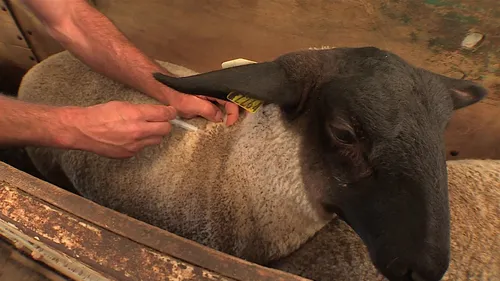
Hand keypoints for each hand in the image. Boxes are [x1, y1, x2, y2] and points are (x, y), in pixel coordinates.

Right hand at [61, 101, 176, 157]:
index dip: (171, 112)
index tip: (172, 112)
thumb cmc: (100, 115)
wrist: (84, 130)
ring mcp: (135, 145)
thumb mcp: (124, 105)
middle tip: (161, 120)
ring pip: (156, 140)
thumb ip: (142, 110)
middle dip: (165, 124)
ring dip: (154, 134)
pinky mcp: (130, 153)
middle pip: (166, 129)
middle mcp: (138, 131)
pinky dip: (141, 142)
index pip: (165, 114)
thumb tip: (156, 112)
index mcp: (137, 115)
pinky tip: (130, 137)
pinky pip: (143, 147)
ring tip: (144, 129)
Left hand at [167, 92, 240, 125]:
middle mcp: (216, 91)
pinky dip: (222, 114)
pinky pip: (220, 106)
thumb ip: (207, 110)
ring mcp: (213, 96)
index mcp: (214, 90)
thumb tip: (220, 118)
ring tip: (227, 123)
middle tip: (231, 124)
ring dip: (229, 113)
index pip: (231, 100)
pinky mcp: (210, 100)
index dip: (233, 113)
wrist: (169, 93)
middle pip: (232, 101)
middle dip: (235, 113)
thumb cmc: (178, 96)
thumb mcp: (191, 105)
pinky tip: (219, 120)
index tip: (229, 124)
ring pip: (227, 104)